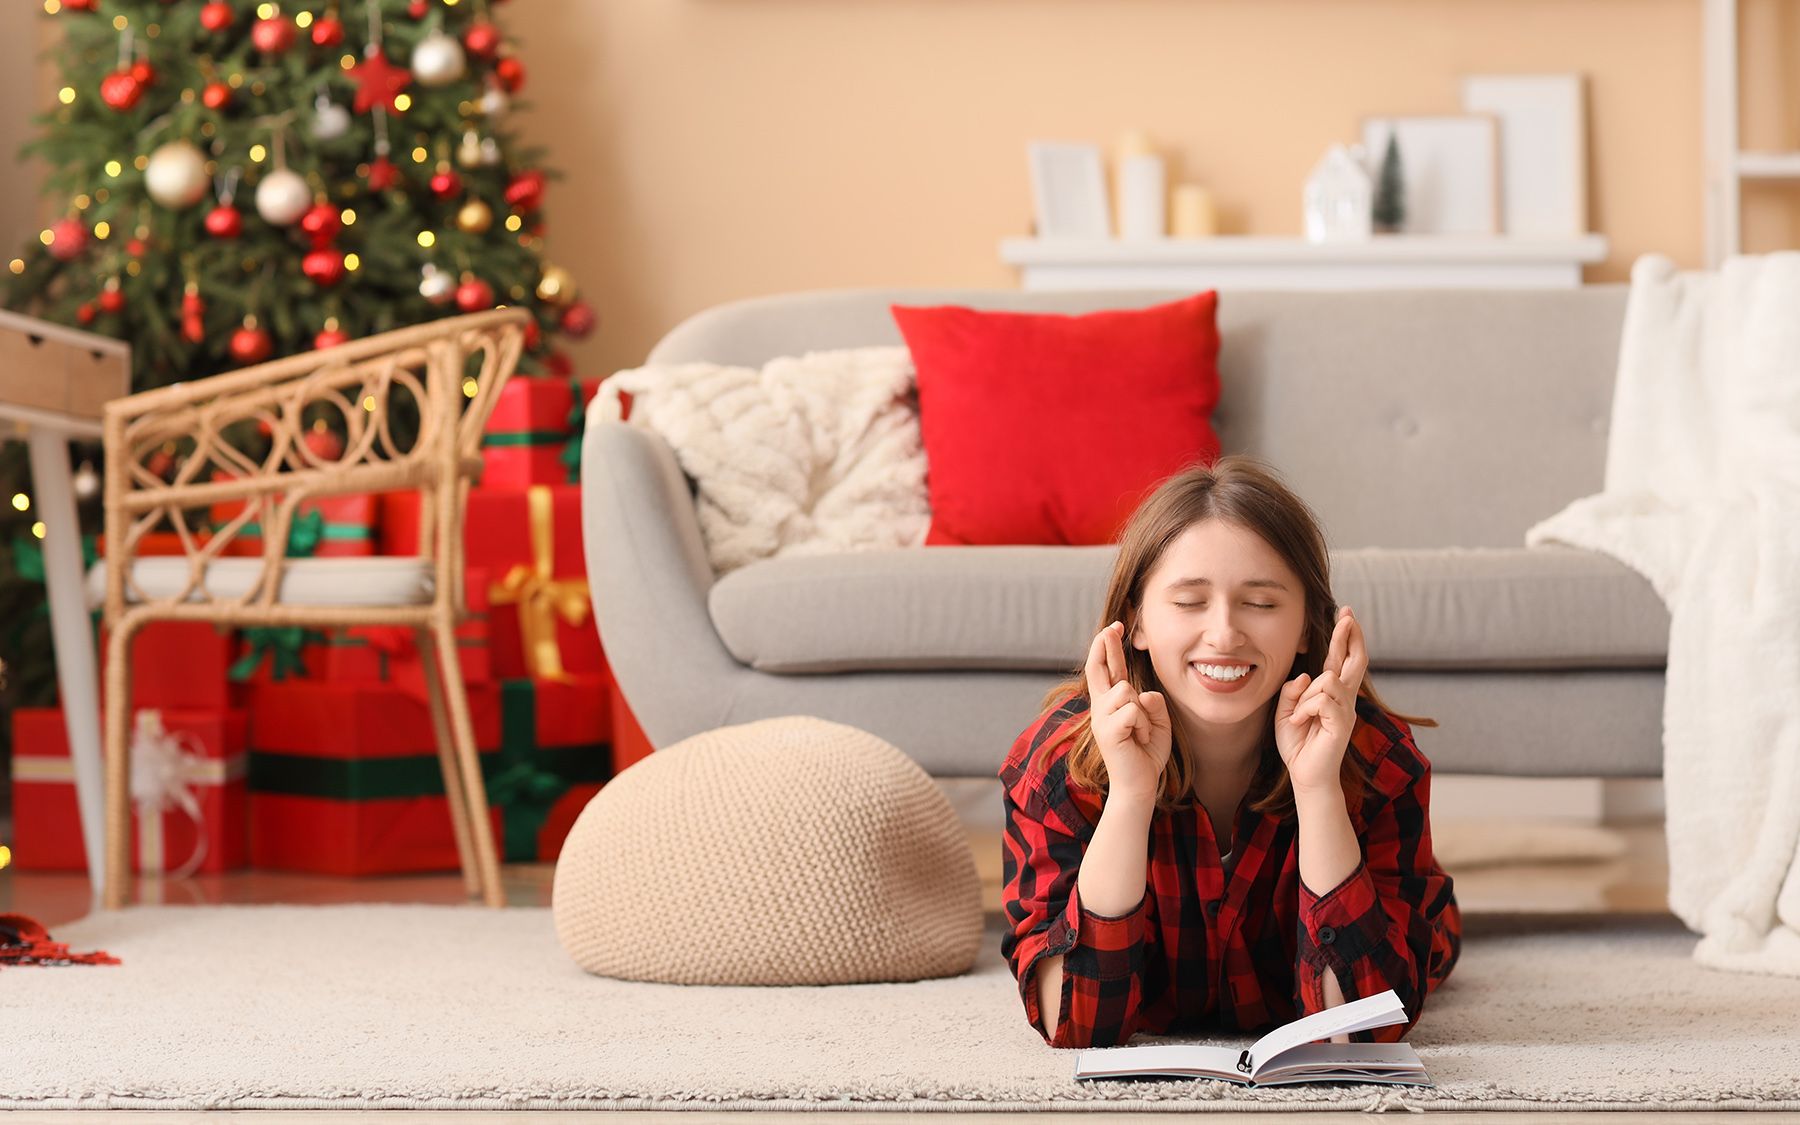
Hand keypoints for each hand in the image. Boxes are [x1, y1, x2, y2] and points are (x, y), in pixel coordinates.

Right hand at [1084, 620, 1171, 803]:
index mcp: (1111, 704)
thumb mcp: (1157, 723)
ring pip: (1126, 690)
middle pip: (1100, 668)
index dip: (1108, 647)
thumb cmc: (1146, 754)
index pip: (1107, 669)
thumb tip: (1143, 693)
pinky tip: (1139, 740)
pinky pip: (1133, 711)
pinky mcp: (1106, 731)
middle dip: (1105, 645)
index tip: (1114, 627)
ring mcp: (1101, 719)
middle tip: (1111, 626)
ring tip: (1142, 733)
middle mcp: (1101, 708)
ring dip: (1144, 713)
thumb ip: (1153, 705)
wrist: (1139, 785)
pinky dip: (1144, 725)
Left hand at [1275, 605, 1366, 795]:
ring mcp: (1346, 710)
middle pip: (1355, 660)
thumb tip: (1305, 675)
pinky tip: (1300, 723)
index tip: (1346, 614)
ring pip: (1327, 680)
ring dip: (1306, 696)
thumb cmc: (1297, 743)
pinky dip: (1304, 709)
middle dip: (1350, 635)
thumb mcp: (1285, 712)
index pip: (1340, 659)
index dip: (1344, 637)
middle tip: (1347, 614)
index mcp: (1331, 693)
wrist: (1305, 774)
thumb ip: (1292, 691)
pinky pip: (1322, 700)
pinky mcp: (1343, 723)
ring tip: (1299, 717)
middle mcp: (1344, 698)